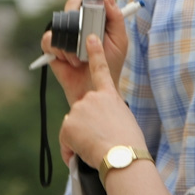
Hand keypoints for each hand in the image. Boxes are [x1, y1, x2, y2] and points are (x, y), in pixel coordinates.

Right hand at [41, 0, 129, 105]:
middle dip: (79, 18)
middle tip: (88, 36)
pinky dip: (58, 49)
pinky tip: (68, 60)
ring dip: (71, 40)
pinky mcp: (53, 47)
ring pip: (60, 21)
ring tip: (80, 57)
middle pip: (73, 3)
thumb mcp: (119, 41)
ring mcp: (66, 33)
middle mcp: (80, 22)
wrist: (95, 88)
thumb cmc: (110, 65)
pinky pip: (49, 39)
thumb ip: (115, 17)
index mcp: (98, 17)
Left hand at [59, 32, 145, 166]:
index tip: (91, 38)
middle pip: (82, 111)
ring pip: (74, 126)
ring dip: (81, 139)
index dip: (95, 52)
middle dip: (87, 127)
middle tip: (101, 140)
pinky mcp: (68, 123)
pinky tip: (83, 152)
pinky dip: (71, 150)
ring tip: (97, 147)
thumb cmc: (129, 144)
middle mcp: (93, 98)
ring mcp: (80, 108)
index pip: (100, 69)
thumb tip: (97, 124)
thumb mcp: (123, 122)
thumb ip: (108, 115)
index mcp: (110, 95)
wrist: (122, 156)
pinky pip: (66, 140)